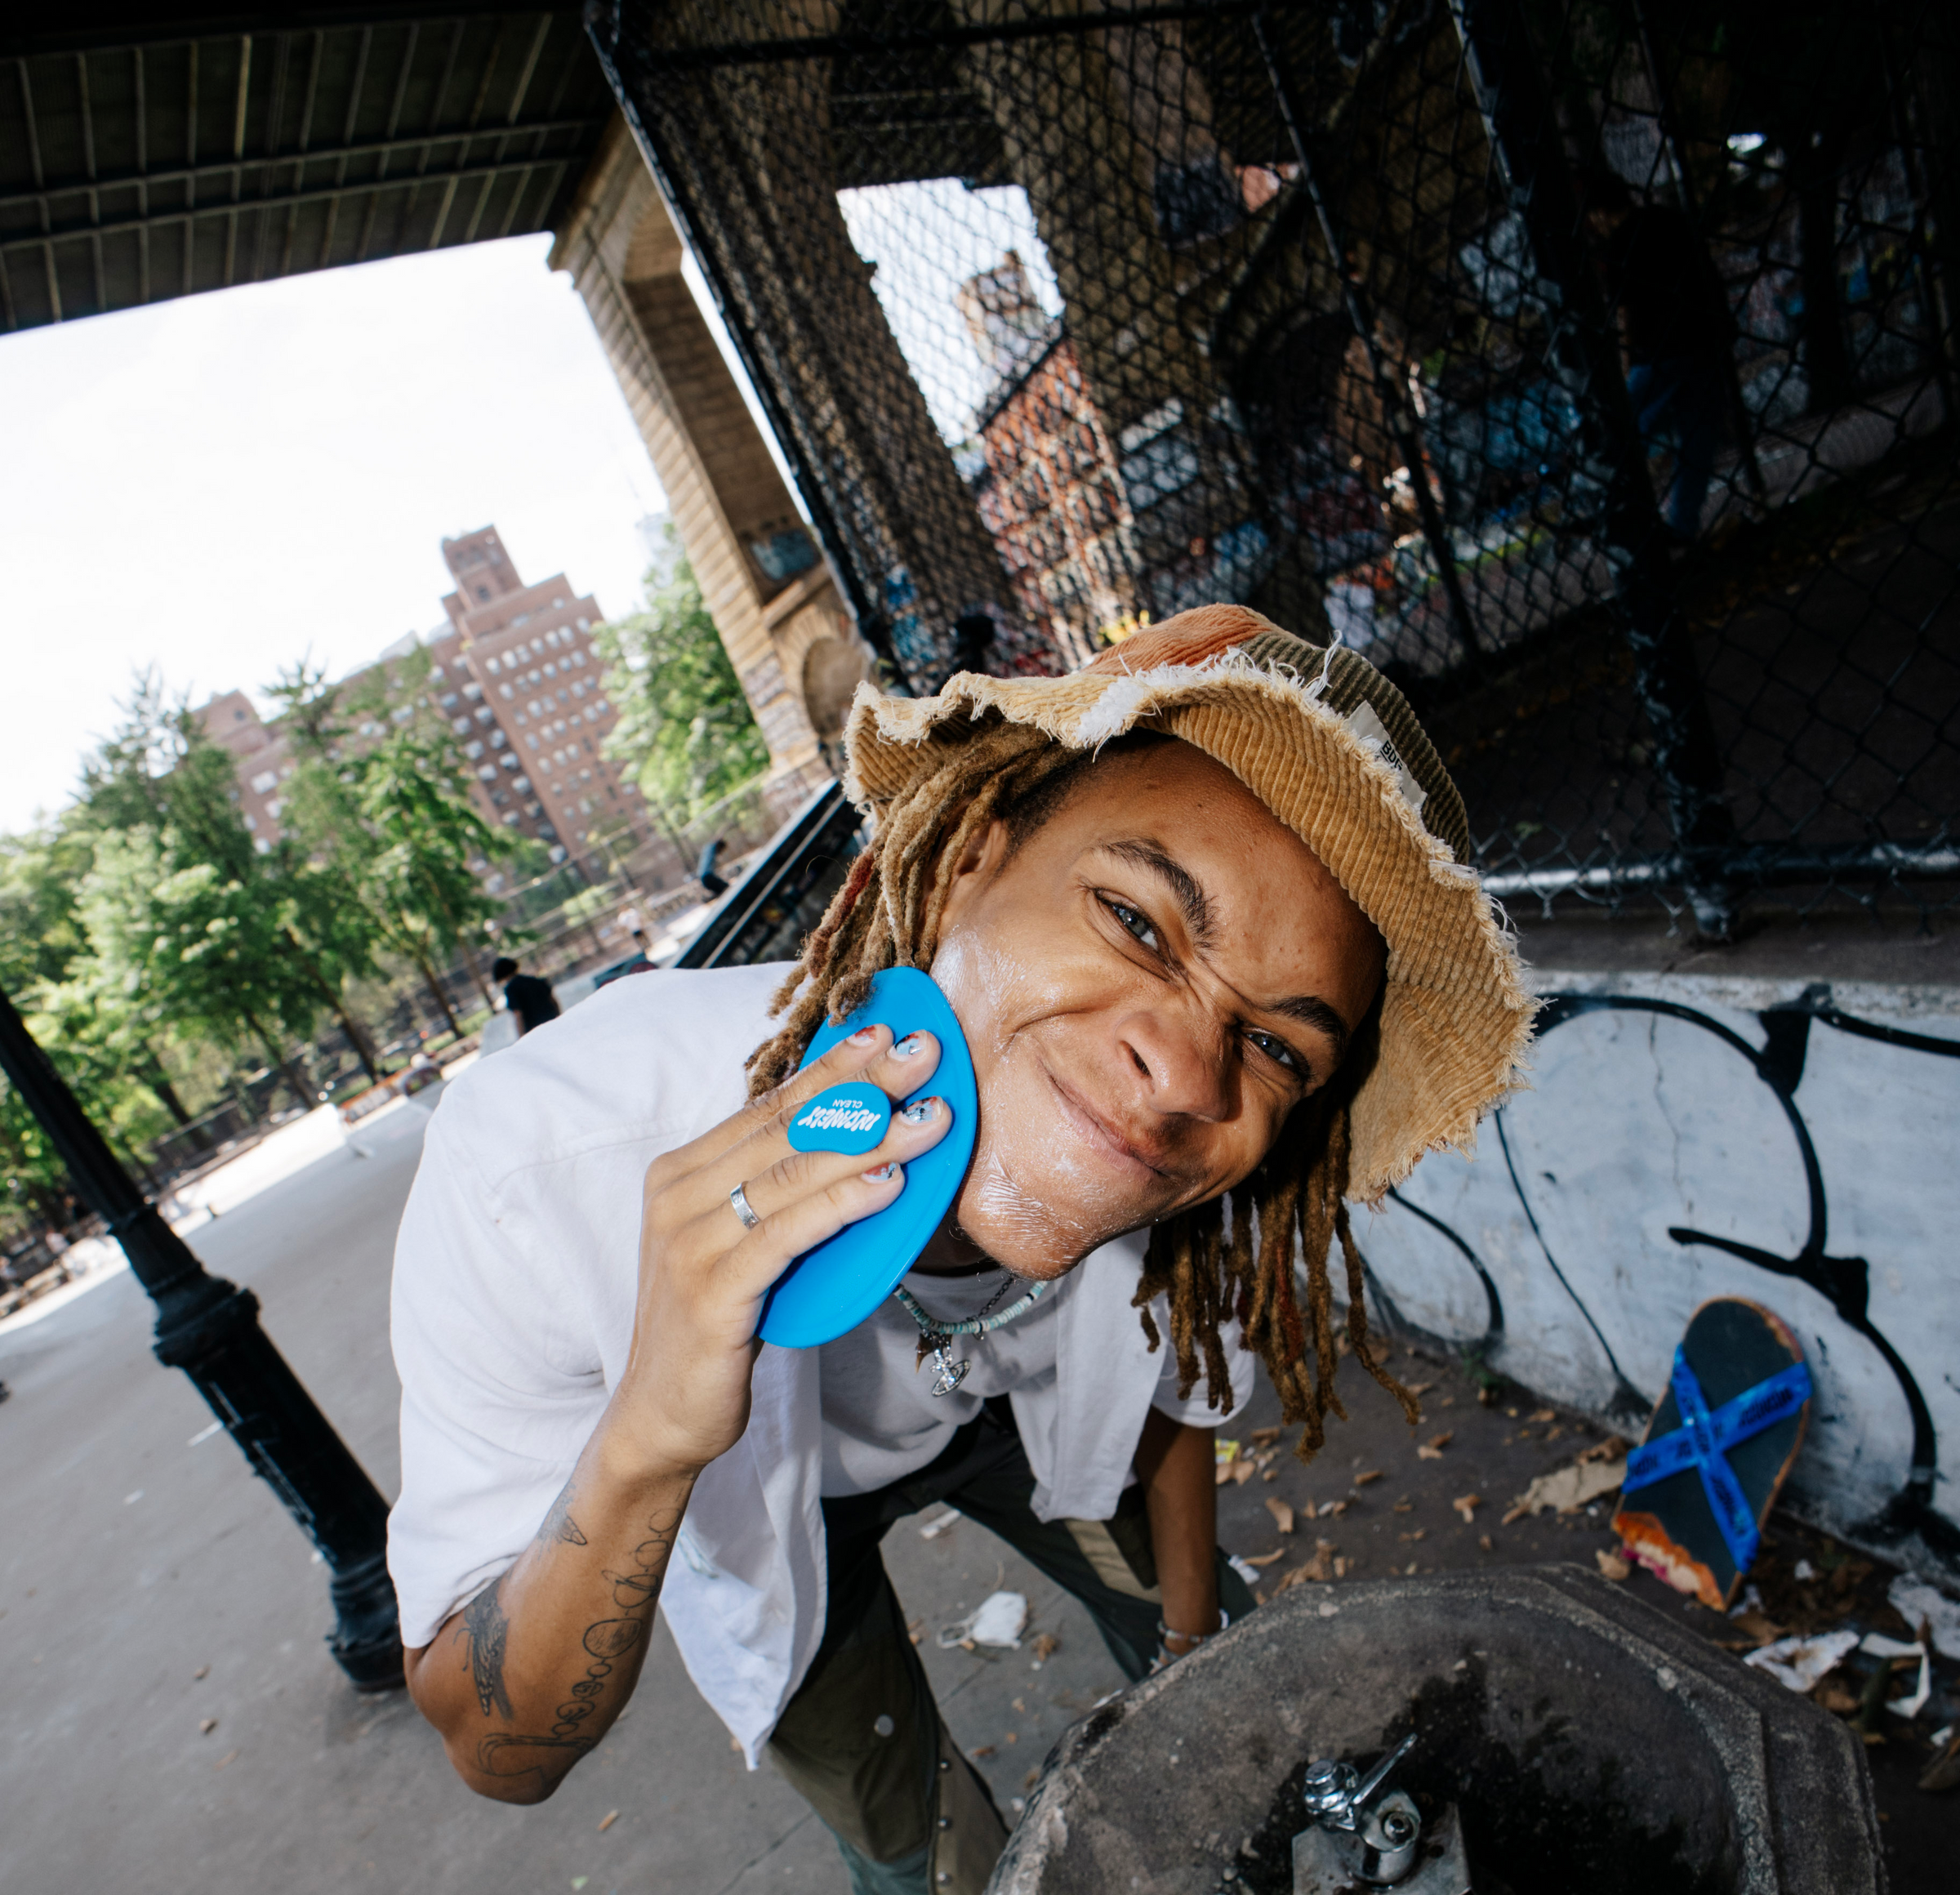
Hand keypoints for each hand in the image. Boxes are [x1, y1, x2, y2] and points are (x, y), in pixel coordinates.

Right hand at [606, 1024, 950, 1479]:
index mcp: (682, 1173)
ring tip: (930, 1118)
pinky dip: (843, 1202)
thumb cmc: (717, 1324)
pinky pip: (787, 1233)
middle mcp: (678, 1195)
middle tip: (925, 1055)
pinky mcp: (710, 1291)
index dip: (831, 1067)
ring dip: (870, 1140)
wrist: (662, 1416)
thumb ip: (779, 1194)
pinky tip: (890, 1183)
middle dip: (862, 1086)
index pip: (770, 1105)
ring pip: (791, 1173)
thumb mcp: (746, 1243)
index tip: (887, 1034)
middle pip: (785, 1125)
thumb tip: (861, 1140)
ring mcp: (689, 1242)